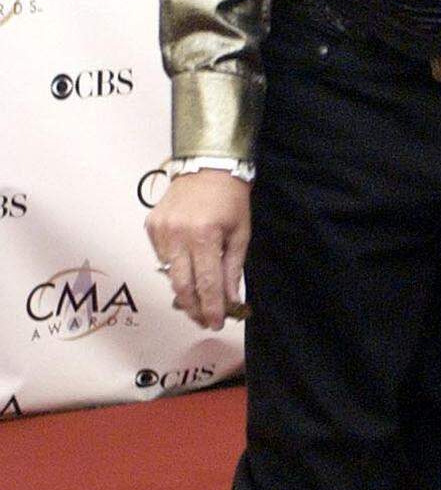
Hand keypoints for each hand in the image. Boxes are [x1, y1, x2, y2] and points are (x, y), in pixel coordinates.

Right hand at [146, 170, 251, 330]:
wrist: (208, 166)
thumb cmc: (230, 200)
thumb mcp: (240, 234)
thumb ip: (232, 270)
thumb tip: (230, 301)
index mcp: (204, 235)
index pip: (206, 284)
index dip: (210, 308)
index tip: (214, 323)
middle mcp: (178, 234)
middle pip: (181, 286)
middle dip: (193, 308)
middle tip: (204, 319)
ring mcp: (160, 230)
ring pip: (169, 274)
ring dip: (183, 289)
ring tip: (197, 298)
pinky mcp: (150, 225)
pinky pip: (160, 257)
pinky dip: (174, 266)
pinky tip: (186, 265)